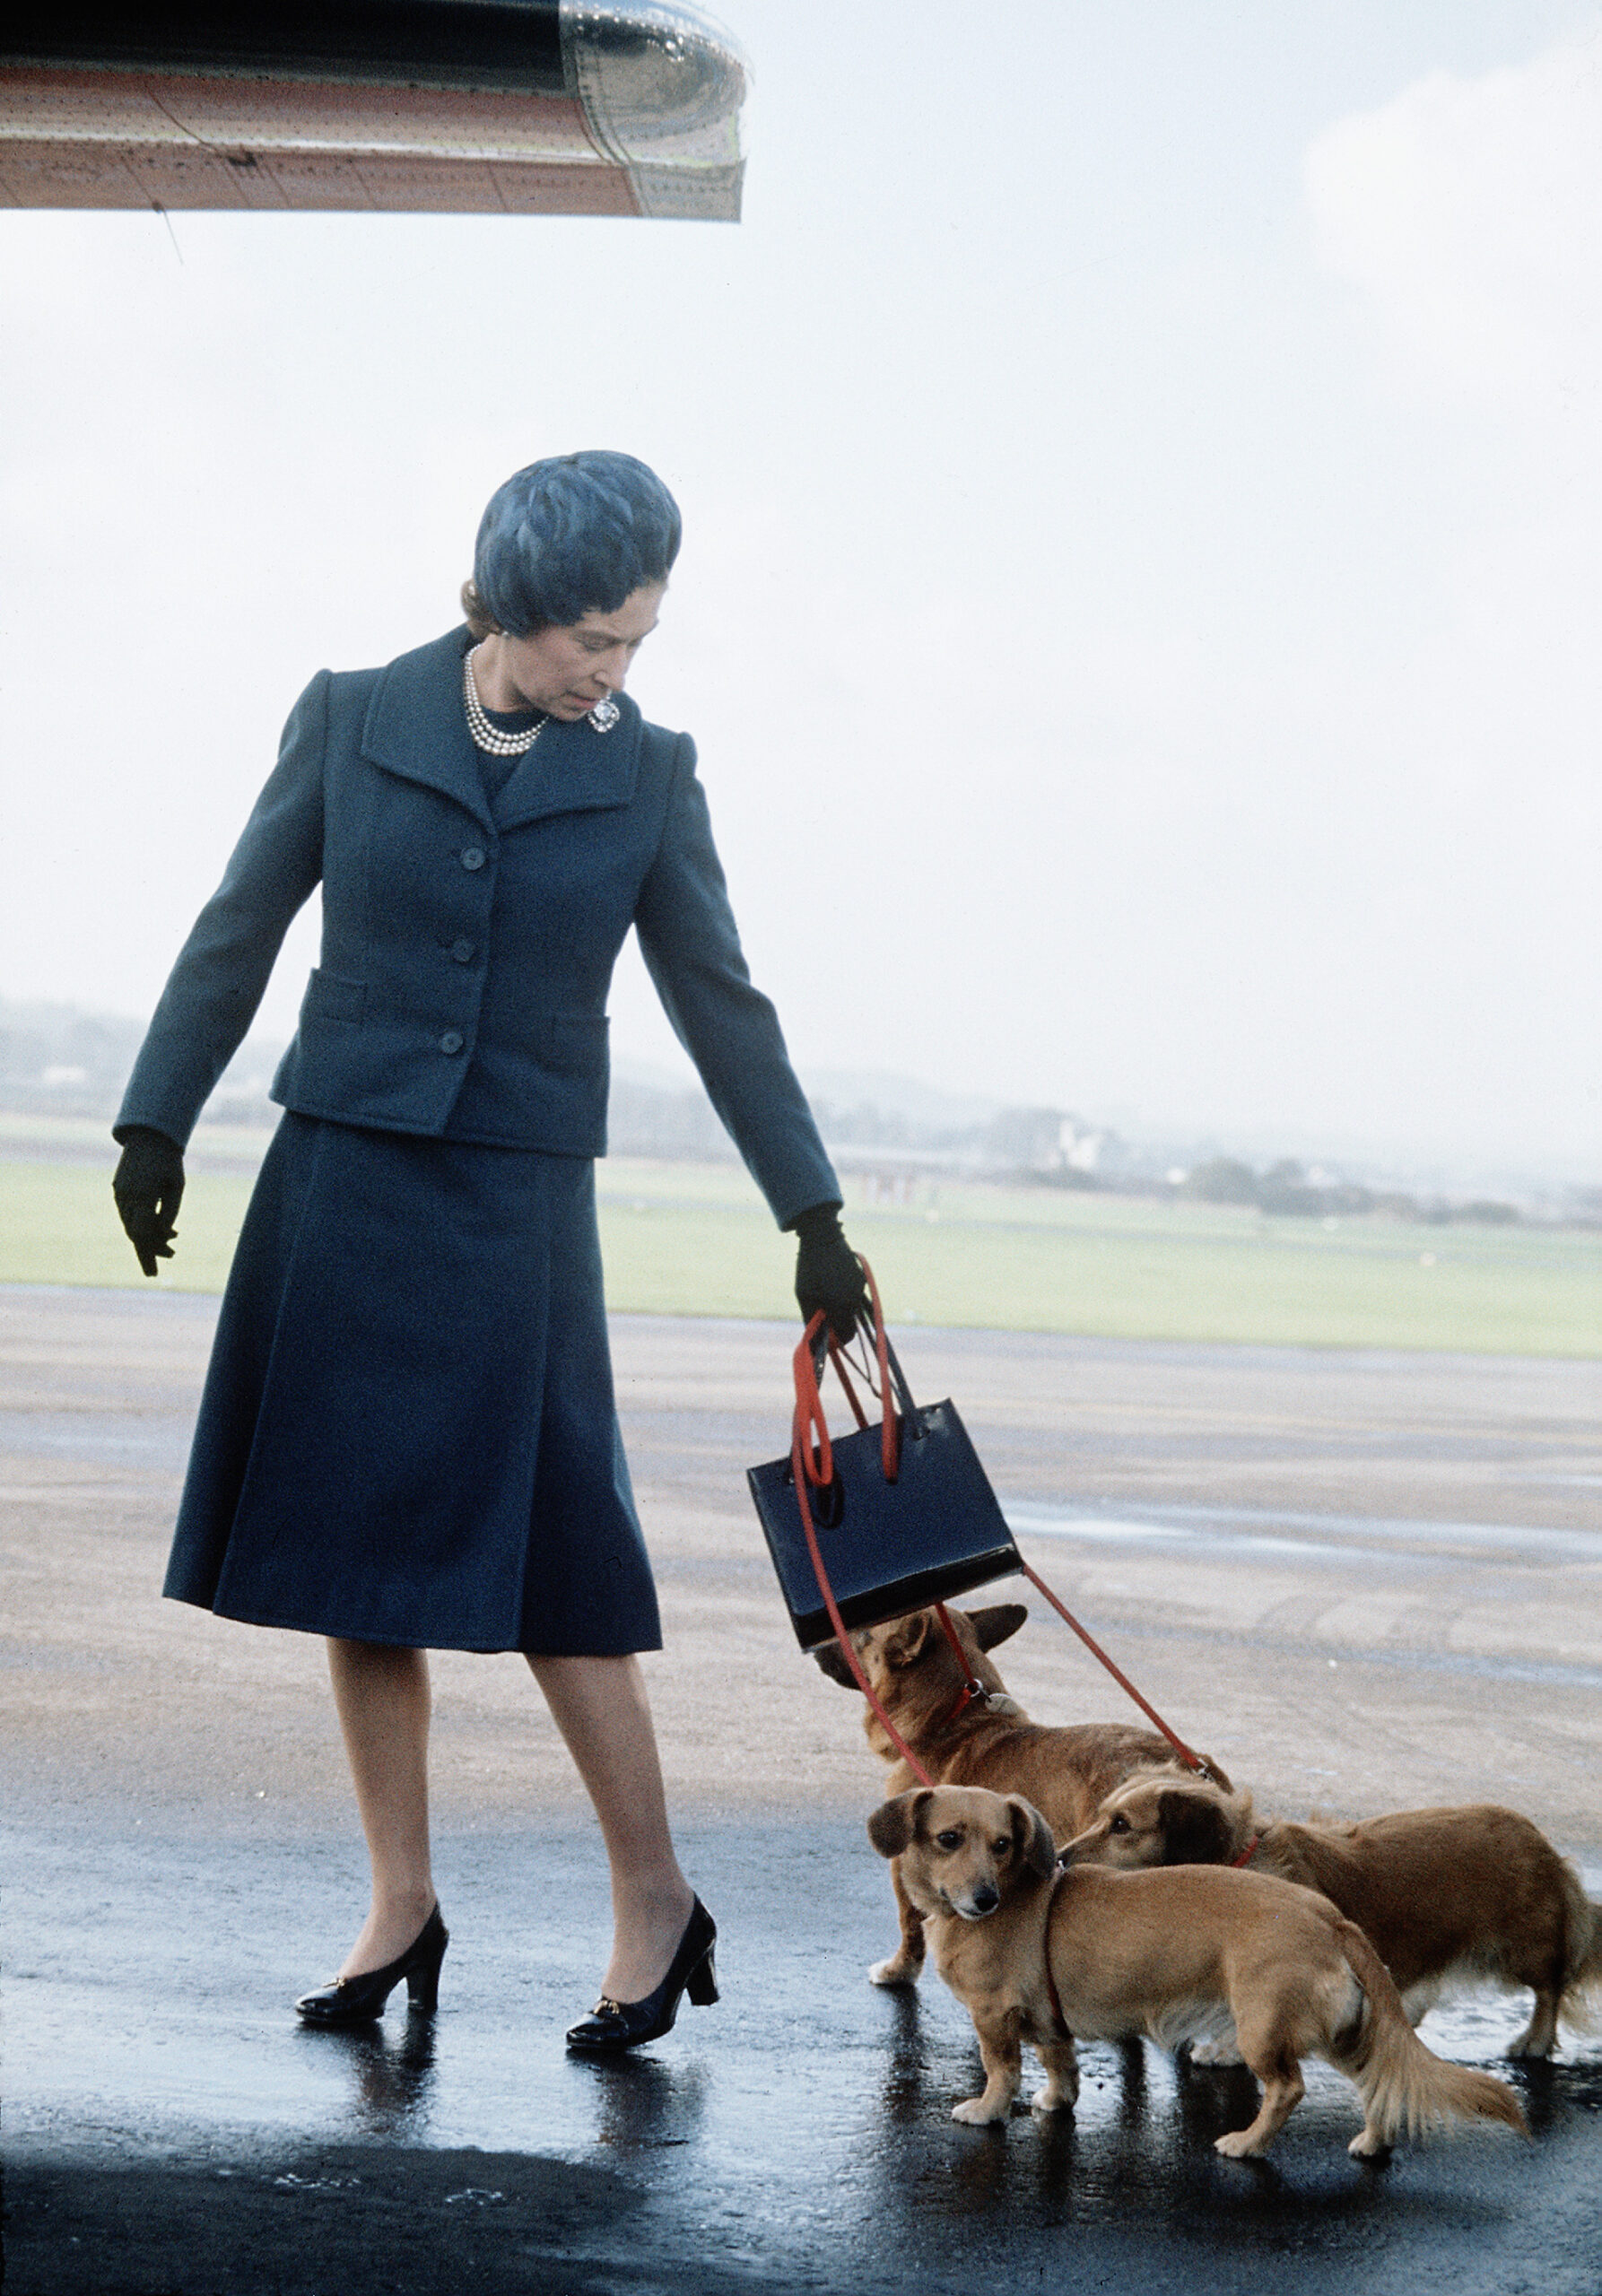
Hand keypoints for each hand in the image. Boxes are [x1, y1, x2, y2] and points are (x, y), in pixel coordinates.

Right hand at [112, 1127, 185, 1276]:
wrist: (149, 1137)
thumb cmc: (169, 1162)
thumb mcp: (177, 1186)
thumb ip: (170, 1211)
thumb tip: (165, 1234)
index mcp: (142, 1196)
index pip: (142, 1234)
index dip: (150, 1253)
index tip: (158, 1268)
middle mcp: (126, 1197)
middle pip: (134, 1234)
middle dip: (150, 1250)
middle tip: (168, 1260)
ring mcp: (119, 1194)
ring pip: (130, 1225)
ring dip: (147, 1237)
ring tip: (171, 1242)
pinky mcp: (118, 1190)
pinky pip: (127, 1214)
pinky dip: (140, 1224)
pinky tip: (160, 1228)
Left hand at [791, 1202, 869, 1341]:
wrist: (822, 1237)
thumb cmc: (809, 1268)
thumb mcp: (805, 1296)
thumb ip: (811, 1319)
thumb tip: (816, 1339)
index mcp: (843, 1306)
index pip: (847, 1336)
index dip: (836, 1340)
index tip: (824, 1335)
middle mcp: (856, 1299)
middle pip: (851, 1325)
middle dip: (838, 1326)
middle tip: (821, 1318)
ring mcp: (860, 1288)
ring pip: (851, 1310)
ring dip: (839, 1310)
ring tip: (822, 1295)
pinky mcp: (860, 1278)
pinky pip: (853, 1296)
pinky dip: (843, 1297)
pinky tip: (830, 1283)